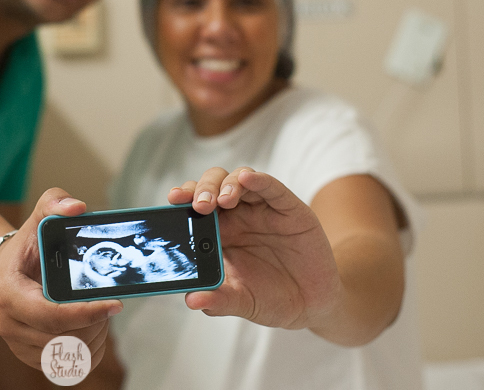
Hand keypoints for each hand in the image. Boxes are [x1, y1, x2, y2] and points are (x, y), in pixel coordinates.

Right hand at [0, 188, 123, 370]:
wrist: (2, 272)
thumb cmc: (24, 248)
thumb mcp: (37, 219)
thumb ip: (55, 204)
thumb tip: (77, 207)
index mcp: (8, 295)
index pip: (53, 316)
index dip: (88, 312)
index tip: (116, 304)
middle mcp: (9, 325)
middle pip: (65, 338)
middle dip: (96, 324)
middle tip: (109, 304)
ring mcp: (18, 345)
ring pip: (69, 355)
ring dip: (94, 337)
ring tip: (100, 314)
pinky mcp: (30, 357)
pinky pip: (67, 367)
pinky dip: (87, 352)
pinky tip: (92, 330)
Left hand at [168, 167, 341, 330]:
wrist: (312, 305)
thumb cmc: (271, 298)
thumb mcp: (243, 302)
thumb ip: (219, 300)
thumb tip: (192, 300)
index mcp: (218, 233)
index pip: (194, 205)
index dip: (183, 199)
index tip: (172, 200)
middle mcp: (237, 215)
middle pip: (212, 186)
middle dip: (201, 190)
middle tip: (197, 206)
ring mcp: (262, 209)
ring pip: (238, 180)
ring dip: (225, 185)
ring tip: (221, 200)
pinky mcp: (288, 208)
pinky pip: (271, 187)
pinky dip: (258, 180)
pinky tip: (246, 179)